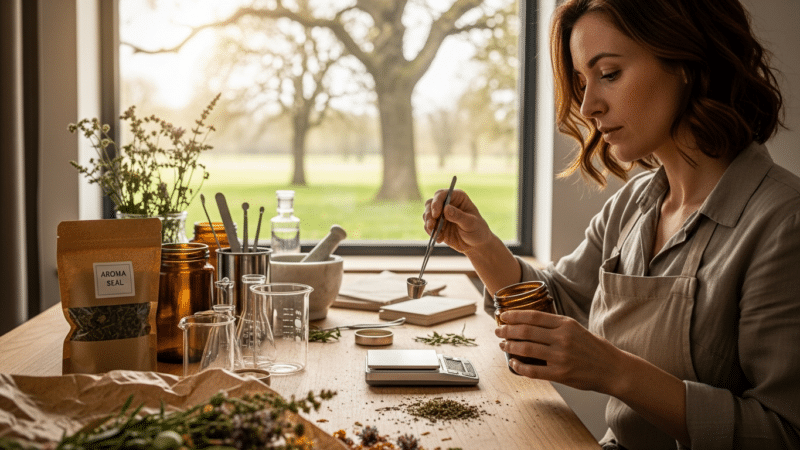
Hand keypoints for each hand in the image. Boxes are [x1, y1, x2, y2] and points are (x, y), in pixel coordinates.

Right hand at [423, 189, 492, 254]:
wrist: (476, 244)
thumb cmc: (477, 230)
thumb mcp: (471, 223)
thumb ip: (458, 216)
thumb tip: (446, 208)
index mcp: (457, 198)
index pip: (442, 194)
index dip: (436, 202)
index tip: (436, 214)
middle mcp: (447, 204)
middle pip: (430, 203)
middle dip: (429, 214)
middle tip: (432, 225)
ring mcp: (441, 215)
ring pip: (427, 215)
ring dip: (429, 224)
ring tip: (436, 234)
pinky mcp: (437, 226)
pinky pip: (428, 227)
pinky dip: (431, 233)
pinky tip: (440, 239)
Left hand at [495, 310, 623, 393]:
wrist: (613, 369)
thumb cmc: (594, 348)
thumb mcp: (577, 328)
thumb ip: (556, 326)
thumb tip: (529, 323)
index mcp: (566, 324)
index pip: (533, 316)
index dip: (515, 315)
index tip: (503, 315)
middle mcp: (562, 338)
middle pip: (526, 331)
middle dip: (507, 330)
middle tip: (498, 331)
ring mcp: (561, 357)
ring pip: (526, 349)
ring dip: (510, 346)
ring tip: (503, 345)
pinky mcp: (561, 374)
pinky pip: (533, 370)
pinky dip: (519, 367)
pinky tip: (513, 363)